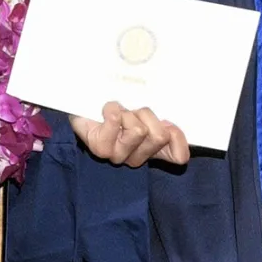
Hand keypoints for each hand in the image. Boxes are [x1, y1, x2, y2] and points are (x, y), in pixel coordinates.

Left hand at [71, 103, 189, 167]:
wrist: (83, 103)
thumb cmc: (117, 108)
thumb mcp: (144, 111)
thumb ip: (163, 120)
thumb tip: (172, 128)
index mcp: (153, 150)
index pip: (178, 157)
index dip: (178, 139)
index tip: (168, 124)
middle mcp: (137, 158)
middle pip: (159, 136)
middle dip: (147, 115)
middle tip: (133, 112)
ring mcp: (118, 155)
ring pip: (139, 130)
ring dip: (128, 113)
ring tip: (118, 113)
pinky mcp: (100, 148)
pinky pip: (117, 123)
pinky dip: (113, 109)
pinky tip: (107, 111)